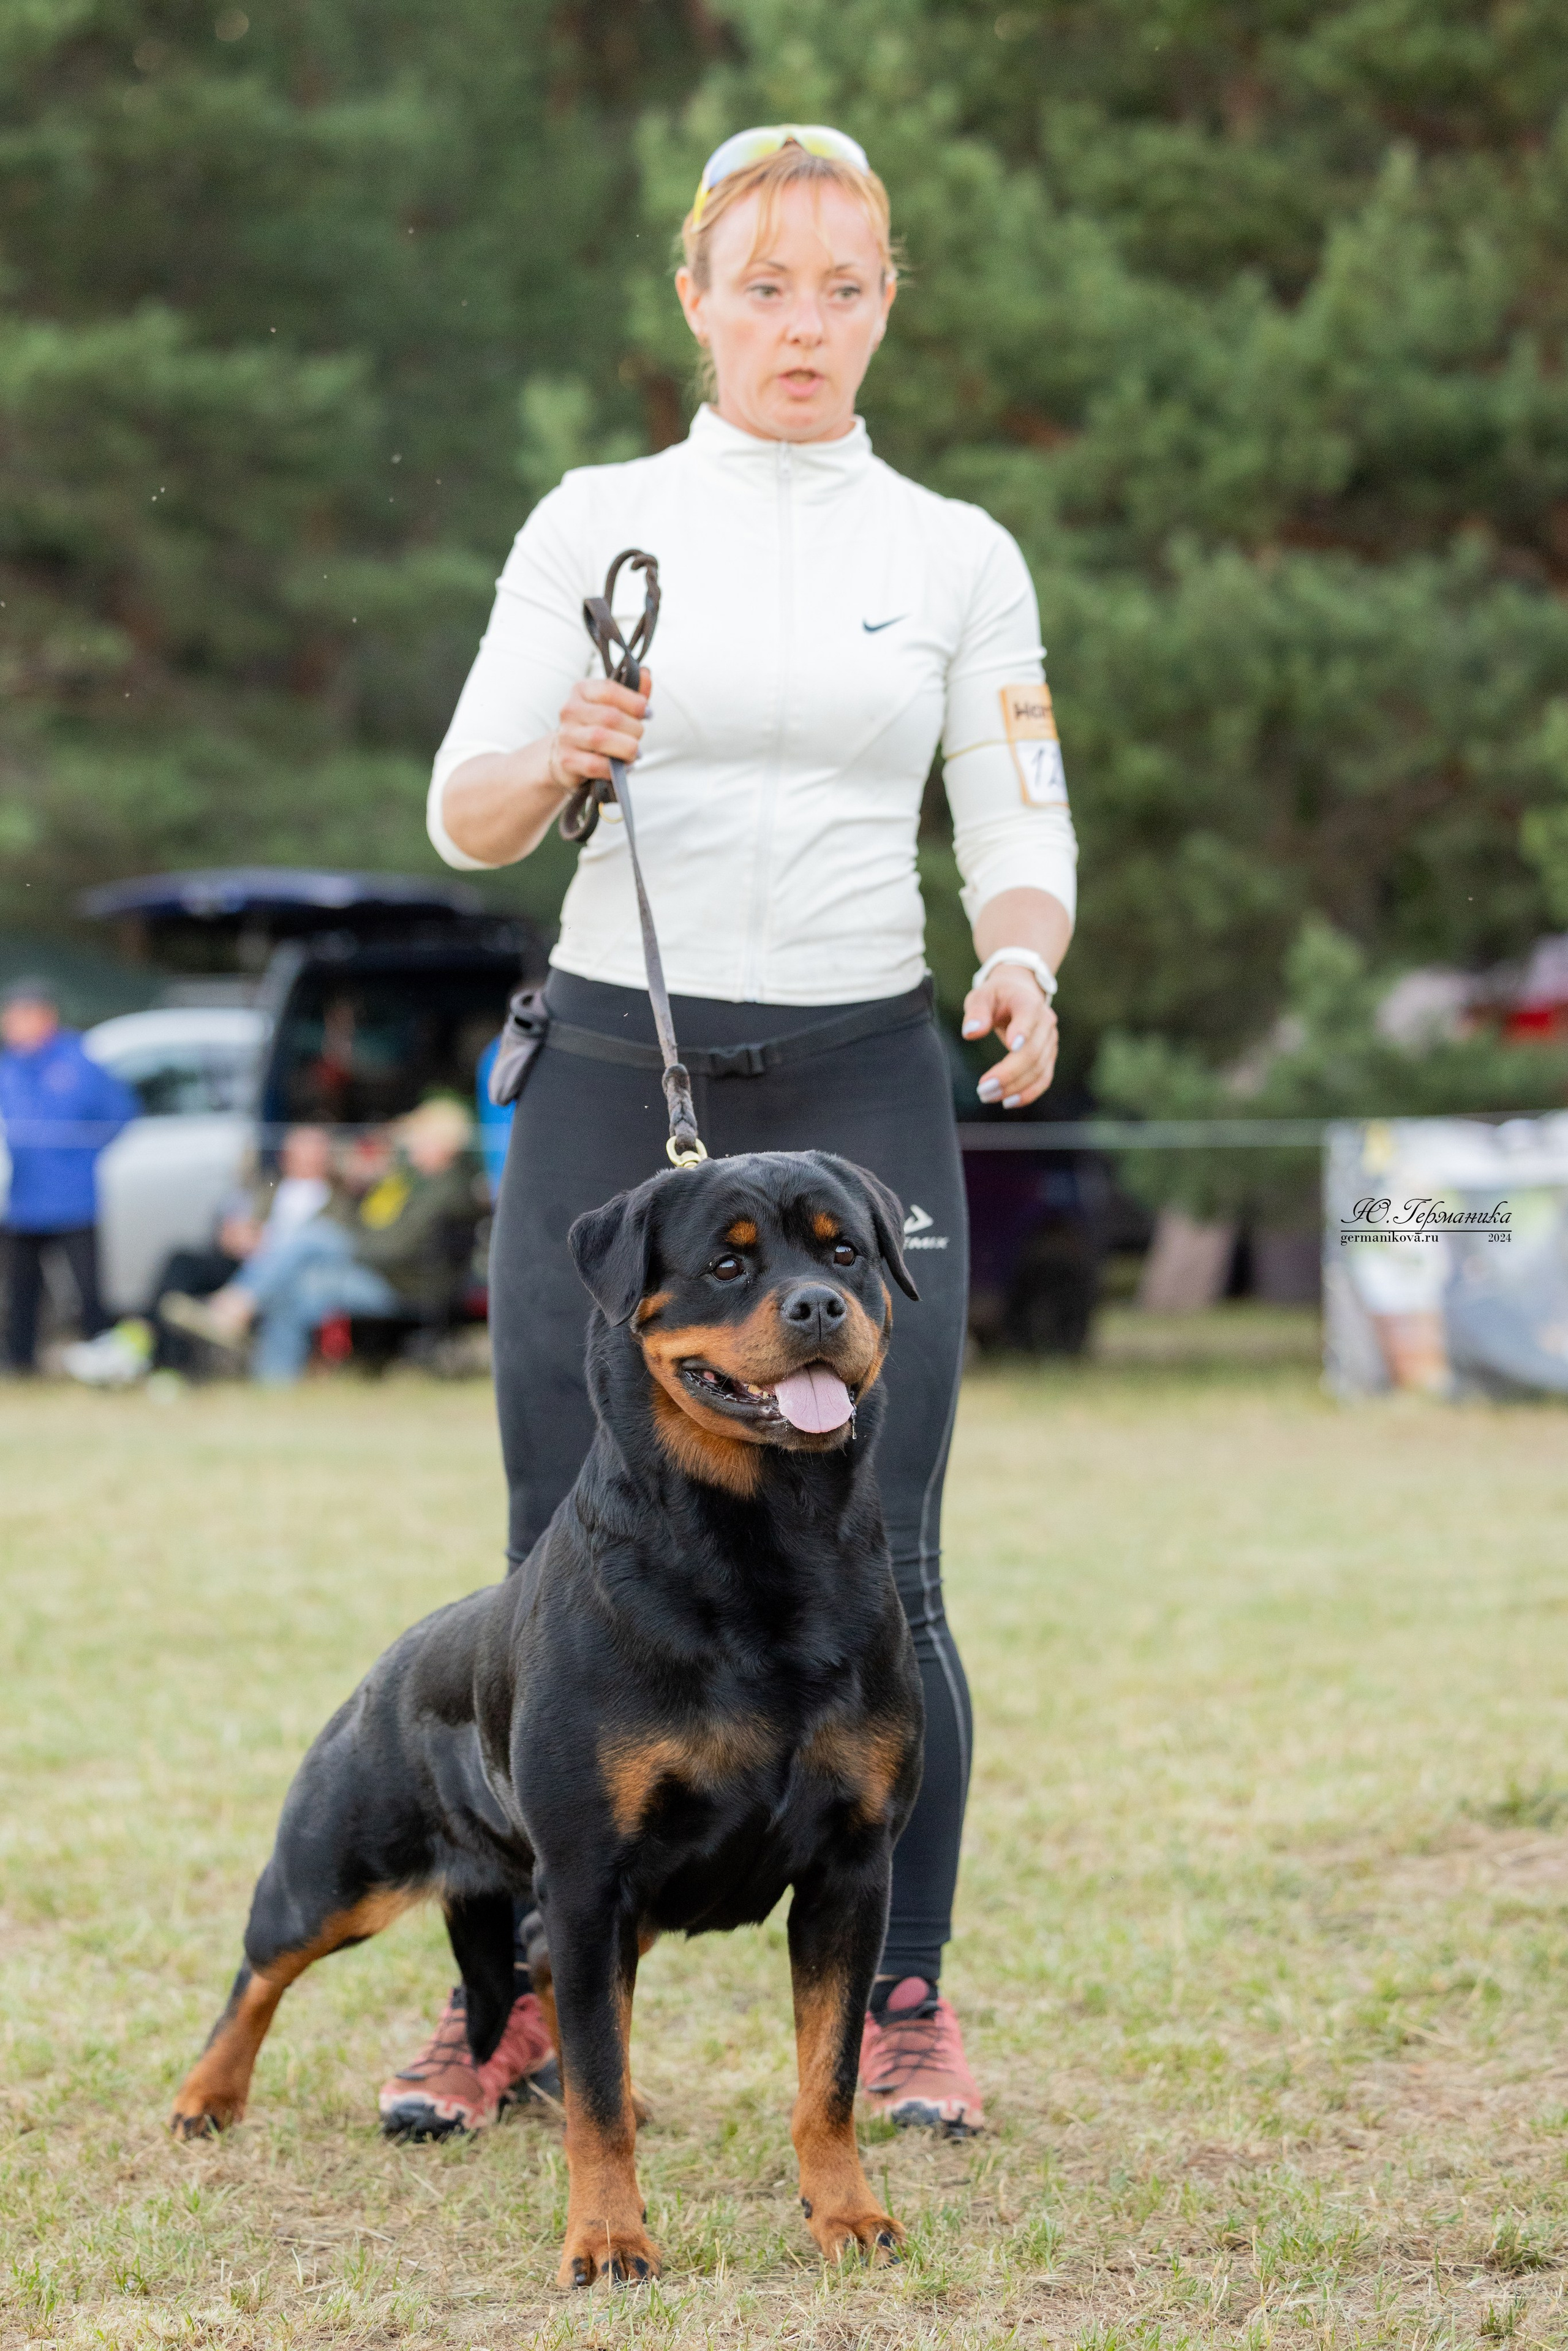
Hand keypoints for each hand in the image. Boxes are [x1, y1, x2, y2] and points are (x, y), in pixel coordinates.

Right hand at [550, 669, 653, 789]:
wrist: (567, 753)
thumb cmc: (596, 727)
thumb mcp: (614, 706)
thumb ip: (633, 692)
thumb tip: (646, 674)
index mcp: (582, 690)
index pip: (609, 690)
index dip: (634, 703)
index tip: (647, 713)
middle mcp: (570, 710)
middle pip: (610, 717)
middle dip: (634, 729)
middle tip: (638, 737)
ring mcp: (566, 736)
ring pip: (601, 739)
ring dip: (626, 748)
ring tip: (633, 753)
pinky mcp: (567, 760)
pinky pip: (595, 764)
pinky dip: (614, 768)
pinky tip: (622, 767)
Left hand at [963, 966, 1058, 1108]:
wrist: (1020, 993)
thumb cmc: (997, 996)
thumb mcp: (982, 996)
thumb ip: (976, 1012)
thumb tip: (971, 1033)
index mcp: (1028, 1002)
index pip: (1029, 1016)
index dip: (1023, 1031)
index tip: (1010, 1047)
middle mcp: (1045, 1022)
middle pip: (1033, 1052)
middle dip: (1009, 1073)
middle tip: (983, 1089)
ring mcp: (1050, 1041)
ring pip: (1039, 1069)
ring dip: (1015, 1087)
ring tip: (988, 1096)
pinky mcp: (1049, 1056)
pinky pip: (1044, 1078)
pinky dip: (1028, 1093)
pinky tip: (1008, 1101)